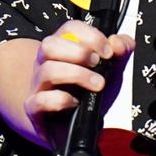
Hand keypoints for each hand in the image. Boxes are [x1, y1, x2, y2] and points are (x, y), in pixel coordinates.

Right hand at [23, 20, 135, 149]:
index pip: (69, 28)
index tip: (108, 51)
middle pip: (50, 44)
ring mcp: (38, 85)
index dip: (90, 35)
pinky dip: (61, 100)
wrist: (72, 127)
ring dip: (77, 75)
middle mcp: (46, 63)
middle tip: (98, 64)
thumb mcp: (110, 71)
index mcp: (63, 49)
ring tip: (97, 85)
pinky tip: (76, 103)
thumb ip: (120, 53)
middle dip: (79, 52)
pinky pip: (40, 100)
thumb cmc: (88, 94)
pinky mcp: (34, 108)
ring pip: (47, 70)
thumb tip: (118, 42)